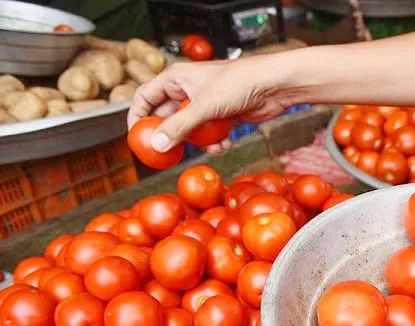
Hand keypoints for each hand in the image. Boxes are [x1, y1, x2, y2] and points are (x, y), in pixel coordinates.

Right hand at [127, 57, 296, 151]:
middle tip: (169, 153)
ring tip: (208, 146)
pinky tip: (224, 144)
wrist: (273, 85)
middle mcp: (189, 90)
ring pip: (190, 129)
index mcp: (177, 78)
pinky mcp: (222, 115)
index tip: (137, 138)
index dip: (137, 116)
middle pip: (167, 117)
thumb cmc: (240, 82)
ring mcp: (205, 103)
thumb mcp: (204, 106)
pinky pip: (209, 134)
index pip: (145, 96)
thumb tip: (156, 144)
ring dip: (197, 142)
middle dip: (171, 136)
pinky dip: (214, 142)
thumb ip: (178, 126)